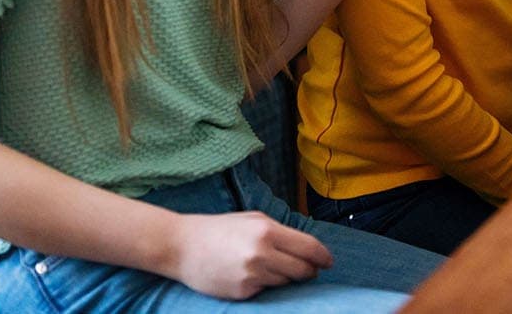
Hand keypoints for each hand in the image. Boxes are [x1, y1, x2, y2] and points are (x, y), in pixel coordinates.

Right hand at [165, 211, 332, 298]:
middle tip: (309, 270)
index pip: (309, 248)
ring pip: (285, 282)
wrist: (182, 246)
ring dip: (285, 277)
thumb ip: (281, 231)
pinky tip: (251, 274)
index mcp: (267, 231)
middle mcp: (261, 254)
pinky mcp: (241, 292)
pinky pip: (265, 291)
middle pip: (302, 270)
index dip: (323, 257)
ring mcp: (251, 276)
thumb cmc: (220, 229)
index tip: (329, 262)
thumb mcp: (254, 219)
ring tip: (270, 266)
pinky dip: (265, 284)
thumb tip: (308, 247)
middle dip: (309, 271)